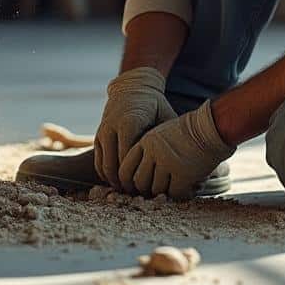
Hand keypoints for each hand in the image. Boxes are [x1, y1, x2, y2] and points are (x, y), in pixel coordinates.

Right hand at [94, 66, 177, 189]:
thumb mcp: (166, 116)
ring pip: (104, 166)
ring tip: (131, 192)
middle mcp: (112, 127)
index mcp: (129, 123)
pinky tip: (121, 183)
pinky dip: (107, 175)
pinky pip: (99, 161)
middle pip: (114, 166)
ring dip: (115, 182)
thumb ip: (171, 136)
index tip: (150, 189)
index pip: (128, 158)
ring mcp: (103, 132)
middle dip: (126, 184)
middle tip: (140, 196)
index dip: (137, 177)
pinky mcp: (98, 136)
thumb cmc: (155, 104)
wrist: (132, 87)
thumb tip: (186, 154)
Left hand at [118, 100, 235, 198]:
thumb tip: (138, 177)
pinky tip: (187, 188)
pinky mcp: (183, 173)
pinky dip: (180, 193)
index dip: (128, 181)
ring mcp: (168, 163)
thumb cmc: (189, 132)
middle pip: (139, 182)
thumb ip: (148, 151)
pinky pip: (174, 193)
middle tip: (155, 191)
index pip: (125, 168)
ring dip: (164, 192)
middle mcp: (154, 152)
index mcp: (146, 141)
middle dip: (145, 190)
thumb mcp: (162, 134)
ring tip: (174, 186)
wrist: (212, 128)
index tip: (135, 186)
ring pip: (156, 190)